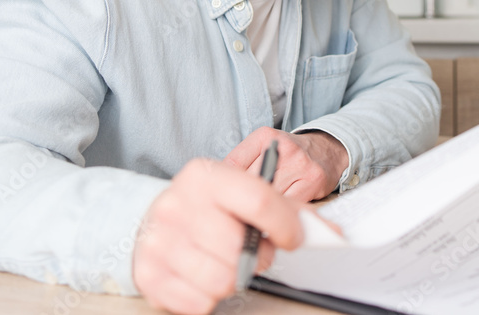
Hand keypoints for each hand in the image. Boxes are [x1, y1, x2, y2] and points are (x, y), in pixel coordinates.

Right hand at [132, 159, 302, 314]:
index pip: (260, 200)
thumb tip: (330, 234)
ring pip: (223, 280)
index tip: (292, 238)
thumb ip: (288, 210)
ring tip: (220, 261)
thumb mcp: (242, 194)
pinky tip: (199, 275)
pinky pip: (200, 302)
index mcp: (205, 176)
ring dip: (230, 279)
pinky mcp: (148, 273)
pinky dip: (207, 296)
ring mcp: (159, 240)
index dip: (286, 226)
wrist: (153, 221)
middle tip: (244, 250)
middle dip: (254, 257)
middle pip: (242, 249)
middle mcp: (177, 204)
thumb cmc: (207, 209)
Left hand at [225, 127, 349, 202]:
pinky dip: (280, 214)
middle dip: (242, 199)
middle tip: (236, 211)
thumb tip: (217, 188)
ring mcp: (298, 164)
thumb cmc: (290, 154)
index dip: (224, 186)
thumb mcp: (263, 148)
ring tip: (258, 213)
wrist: (328, 151)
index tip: (219, 198)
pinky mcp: (311, 181)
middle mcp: (282, 147)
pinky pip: (287, 205)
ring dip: (260, 209)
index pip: (233, 164)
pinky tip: (277, 214)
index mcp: (264, 137)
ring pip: (269, 196)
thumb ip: (242, 164)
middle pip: (250, 183)